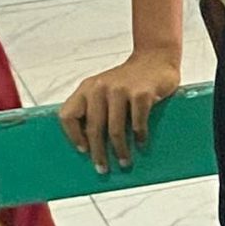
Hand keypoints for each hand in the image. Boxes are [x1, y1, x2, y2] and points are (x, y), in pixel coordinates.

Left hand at [58, 44, 183, 172]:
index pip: (68, 115)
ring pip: (115, 129)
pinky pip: (137, 122)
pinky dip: (139, 137)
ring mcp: (121, 90)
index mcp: (87, 88)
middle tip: (103, 168)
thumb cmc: (130, 79)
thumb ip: (96, 107)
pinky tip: (141, 144)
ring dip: (120, 150)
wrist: (156, 57)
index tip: (83, 151)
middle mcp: (100, 88)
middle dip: (98, 152)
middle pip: (93, 128)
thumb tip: (91, 143)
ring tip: (125, 162)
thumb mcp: (105, 88)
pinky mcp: (141, 94)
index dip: (73, 136)